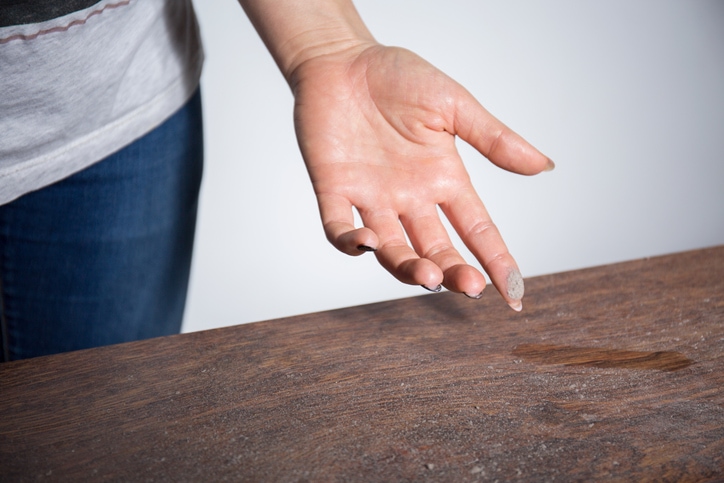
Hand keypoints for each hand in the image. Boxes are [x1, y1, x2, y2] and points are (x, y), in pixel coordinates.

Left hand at [291, 44, 552, 309]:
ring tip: (426, 275)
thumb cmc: (397, 76)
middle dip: (454, 272)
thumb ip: (493, 138)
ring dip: (408, 267)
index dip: (497, 261)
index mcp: (444, 179)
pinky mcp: (334, 190)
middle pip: (437, 249)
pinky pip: (338, 228)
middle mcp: (410, 198)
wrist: (342, 59)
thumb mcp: (453, 105)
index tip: (515, 293)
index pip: (478, 230)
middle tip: (469, 286)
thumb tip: (545, 165)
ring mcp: (372, 198)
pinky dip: (350, 243)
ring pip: (392, 249)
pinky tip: (367, 244)